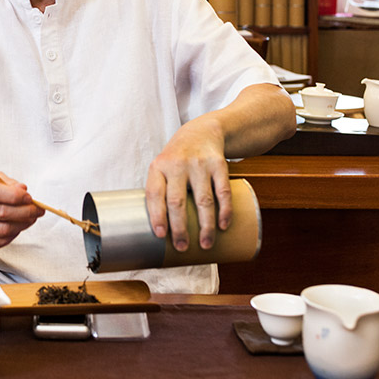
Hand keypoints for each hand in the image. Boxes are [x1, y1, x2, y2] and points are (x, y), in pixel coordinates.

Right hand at [0, 172, 43, 251]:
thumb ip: (8, 182)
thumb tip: (23, 189)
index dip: (17, 196)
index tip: (30, 197)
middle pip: (3, 213)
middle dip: (26, 212)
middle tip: (37, 210)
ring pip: (5, 230)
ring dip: (23, 224)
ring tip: (31, 217)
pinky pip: (2, 241)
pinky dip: (14, 234)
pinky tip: (18, 226)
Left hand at [144, 117, 231, 251]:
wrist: (202, 131)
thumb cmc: (177, 159)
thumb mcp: (162, 167)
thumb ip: (160, 192)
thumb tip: (159, 232)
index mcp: (158, 167)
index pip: (154, 194)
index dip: (156, 216)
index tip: (160, 235)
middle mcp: (177, 164)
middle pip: (177, 201)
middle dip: (179, 227)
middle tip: (182, 246)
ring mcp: (199, 164)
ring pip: (202, 200)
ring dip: (205, 226)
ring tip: (205, 244)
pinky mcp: (218, 164)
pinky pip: (222, 191)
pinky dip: (224, 211)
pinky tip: (223, 226)